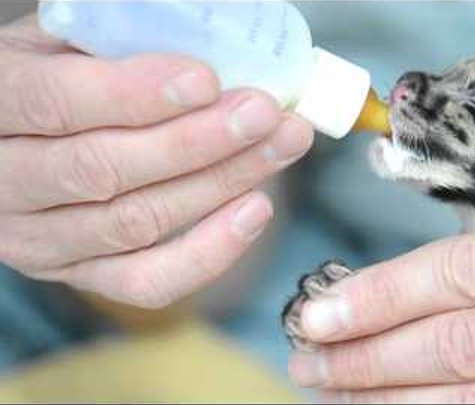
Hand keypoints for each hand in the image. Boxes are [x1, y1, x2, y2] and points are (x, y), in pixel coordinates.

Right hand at [0, 15, 312, 307]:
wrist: (20, 143)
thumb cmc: (56, 79)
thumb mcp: (63, 43)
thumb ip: (112, 44)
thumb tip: (205, 47)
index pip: (55, 102)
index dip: (134, 94)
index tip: (206, 81)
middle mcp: (3, 182)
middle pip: (104, 169)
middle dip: (197, 142)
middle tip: (263, 113)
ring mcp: (38, 239)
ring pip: (135, 222)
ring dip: (220, 184)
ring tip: (280, 145)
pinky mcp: (79, 273)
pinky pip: (146, 280)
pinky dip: (208, 252)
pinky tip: (256, 210)